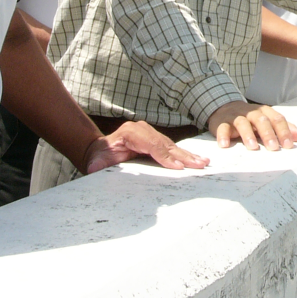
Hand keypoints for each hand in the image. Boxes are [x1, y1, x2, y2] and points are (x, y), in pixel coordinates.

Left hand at [84, 121, 209, 172]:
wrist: (101, 149)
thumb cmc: (101, 156)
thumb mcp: (97, 160)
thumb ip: (97, 164)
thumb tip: (93, 167)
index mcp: (130, 132)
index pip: (152, 145)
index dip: (165, 156)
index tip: (177, 167)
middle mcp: (142, 130)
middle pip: (165, 144)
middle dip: (183, 156)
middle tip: (198, 165)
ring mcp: (150, 133)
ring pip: (172, 146)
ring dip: (188, 156)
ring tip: (203, 163)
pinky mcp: (156, 139)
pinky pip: (172, 148)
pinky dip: (184, 155)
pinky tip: (197, 160)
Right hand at [208, 101, 296, 150]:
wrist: (224, 108)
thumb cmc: (250, 118)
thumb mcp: (267, 121)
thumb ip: (283, 128)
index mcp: (264, 112)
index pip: (277, 119)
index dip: (283, 131)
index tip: (288, 145)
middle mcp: (251, 112)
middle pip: (261, 120)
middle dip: (268, 133)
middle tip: (273, 147)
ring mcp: (236, 116)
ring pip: (242, 123)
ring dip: (248, 135)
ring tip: (253, 147)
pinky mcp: (222, 122)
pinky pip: (222, 128)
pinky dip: (223, 136)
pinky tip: (225, 145)